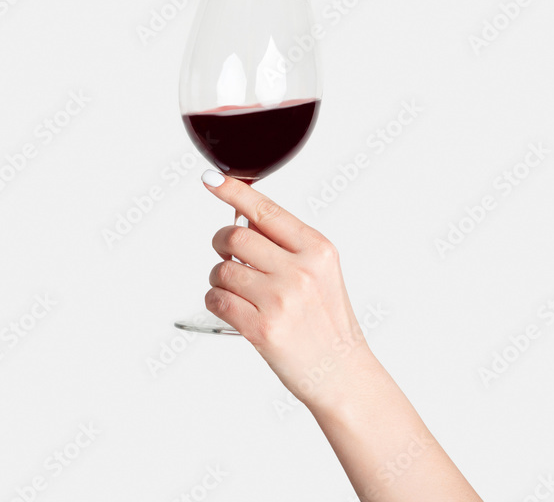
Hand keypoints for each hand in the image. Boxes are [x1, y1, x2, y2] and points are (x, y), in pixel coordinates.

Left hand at [200, 170, 377, 410]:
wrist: (342, 373)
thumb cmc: (328, 322)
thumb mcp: (322, 271)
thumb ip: (287, 245)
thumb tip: (241, 221)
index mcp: (318, 249)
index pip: (266, 211)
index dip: (233, 192)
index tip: (211, 180)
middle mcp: (300, 270)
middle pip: (234, 238)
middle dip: (221, 245)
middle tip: (227, 256)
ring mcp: (281, 299)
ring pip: (221, 271)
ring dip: (219, 279)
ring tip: (238, 292)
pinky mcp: (262, 328)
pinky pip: (217, 300)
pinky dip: (215, 301)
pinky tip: (230, 307)